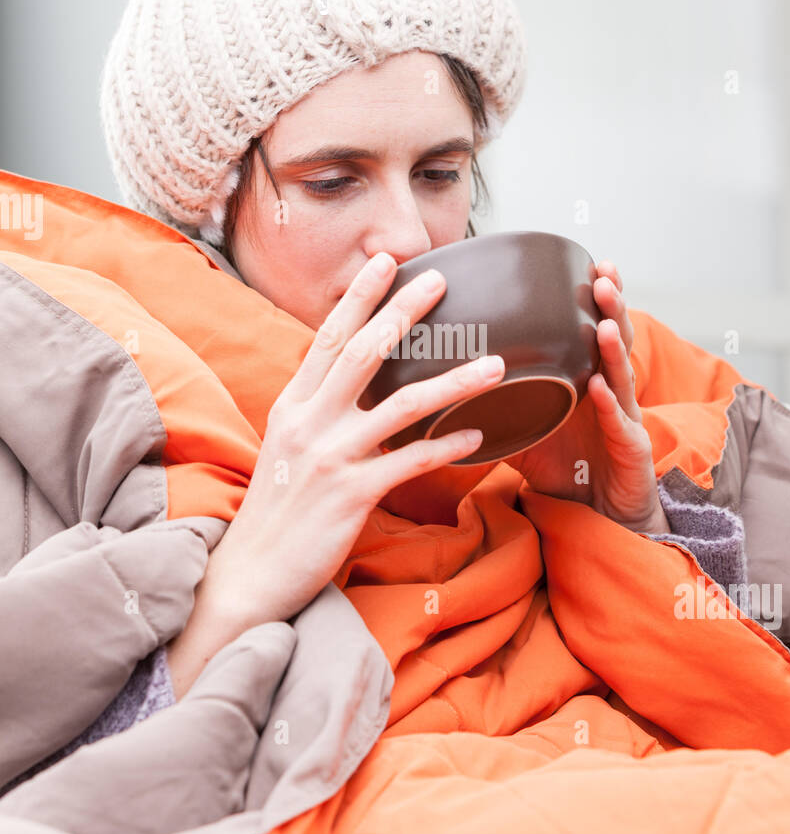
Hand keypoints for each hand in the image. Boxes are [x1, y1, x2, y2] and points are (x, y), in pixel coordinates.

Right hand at [200, 252, 506, 631]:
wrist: (251, 572)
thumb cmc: (277, 510)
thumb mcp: (288, 447)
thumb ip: (318, 411)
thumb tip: (354, 381)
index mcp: (293, 405)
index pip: (327, 336)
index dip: (359, 297)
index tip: (385, 261)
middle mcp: (308, 422)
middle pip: (363, 352)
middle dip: (404, 311)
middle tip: (442, 279)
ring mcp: (330, 456)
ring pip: (401, 405)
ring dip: (453, 381)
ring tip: (494, 365)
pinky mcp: (351, 494)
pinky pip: (410, 461)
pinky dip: (447, 447)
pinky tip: (479, 437)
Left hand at [506, 260, 668, 532]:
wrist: (599, 520)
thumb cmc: (566, 470)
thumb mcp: (525, 433)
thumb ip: (495, 407)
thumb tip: (442, 391)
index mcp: (587, 380)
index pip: (594, 330)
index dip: (597, 298)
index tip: (590, 263)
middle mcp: (610, 393)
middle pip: (616, 341)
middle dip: (612, 306)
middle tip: (603, 274)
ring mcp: (625, 419)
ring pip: (623, 376)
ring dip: (612, 347)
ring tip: (603, 320)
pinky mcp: (631, 452)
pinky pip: (619, 425)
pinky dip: (609, 406)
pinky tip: (598, 389)